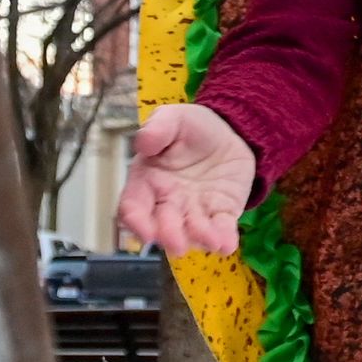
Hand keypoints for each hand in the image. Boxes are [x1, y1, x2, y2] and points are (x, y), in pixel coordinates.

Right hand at [116, 103, 254, 258]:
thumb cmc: (192, 127)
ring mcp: (195, 211)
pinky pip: (222, 229)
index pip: (133, 207)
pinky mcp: (222, 213)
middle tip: (177, 244)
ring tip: (210, 241)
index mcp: (148, 181)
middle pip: (163, 226)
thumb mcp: (174, 117)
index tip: (145, 232)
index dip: (136, 222)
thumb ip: (158, 127)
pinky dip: (224, 239)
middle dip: (169, 236)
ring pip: (192, 232)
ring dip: (199, 239)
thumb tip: (142, 144)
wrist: (229, 130)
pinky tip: (227, 245)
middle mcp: (168, 202)